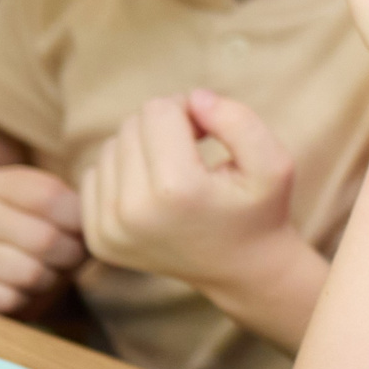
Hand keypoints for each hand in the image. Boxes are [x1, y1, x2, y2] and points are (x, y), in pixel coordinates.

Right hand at [0, 163, 85, 316]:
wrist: (5, 284)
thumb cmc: (43, 244)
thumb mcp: (60, 216)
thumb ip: (78, 209)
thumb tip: (93, 220)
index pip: (48, 196)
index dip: (77, 220)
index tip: (83, 232)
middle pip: (43, 237)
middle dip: (68, 256)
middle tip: (67, 259)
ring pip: (28, 272)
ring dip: (47, 281)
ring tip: (43, 274)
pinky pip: (6, 300)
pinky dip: (22, 302)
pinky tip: (17, 293)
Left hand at [80, 90, 301, 287]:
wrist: (243, 270)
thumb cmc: (259, 210)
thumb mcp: (274, 162)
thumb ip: (238, 120)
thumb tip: (194, 98)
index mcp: (176, 190)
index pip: (160, 109)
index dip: (190, 110)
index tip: (209, 133)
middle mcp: (133, 213)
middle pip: (132, 125)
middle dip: (165, 127)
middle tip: (195, 151)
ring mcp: (110, 230)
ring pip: (111, 147)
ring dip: (144, 150)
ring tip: (177, 172)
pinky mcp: (97, 240)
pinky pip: (94, 175)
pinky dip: (124, 174)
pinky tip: (154, 192)